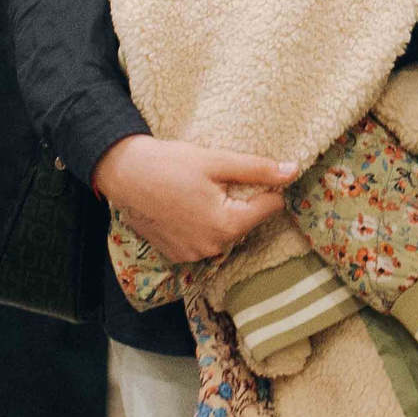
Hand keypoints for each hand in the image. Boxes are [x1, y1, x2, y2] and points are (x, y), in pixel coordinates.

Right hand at [90, 135, 293, 264]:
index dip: (264, 185)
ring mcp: (193, 255)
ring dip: (220, 213)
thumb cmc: (170, 164)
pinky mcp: (178, 255)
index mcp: (227, 225)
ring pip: (225, 230)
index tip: (245, 171)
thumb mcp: (217, 161)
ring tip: (197, 191)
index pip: (270, 207)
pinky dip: (201, 224)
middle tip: (215, 179)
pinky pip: (204, 239)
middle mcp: (213, 247)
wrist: (123, 174)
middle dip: (240, 200)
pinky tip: (185, 205)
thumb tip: (294, 171)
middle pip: (247, 220)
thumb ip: (258, 169)